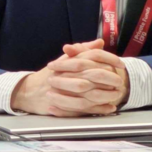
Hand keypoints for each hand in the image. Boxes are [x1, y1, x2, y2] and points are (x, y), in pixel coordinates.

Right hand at [10, 39, 128, 116]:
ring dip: (106, 95)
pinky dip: (98, 109)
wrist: (30, 91)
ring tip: (117, 95)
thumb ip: (84, 50)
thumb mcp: (66, 59)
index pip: (93, 56)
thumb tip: (100, 42)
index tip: (121, 64)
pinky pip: (84, 109)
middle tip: (120, 81)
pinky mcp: (64, 106)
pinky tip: (109, 108)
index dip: (109, 59)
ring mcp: (65, 92)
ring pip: (89, 94)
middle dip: (110, 79)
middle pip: (92, 76)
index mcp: (70, 62)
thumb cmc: (51, 74)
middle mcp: (67, 75)